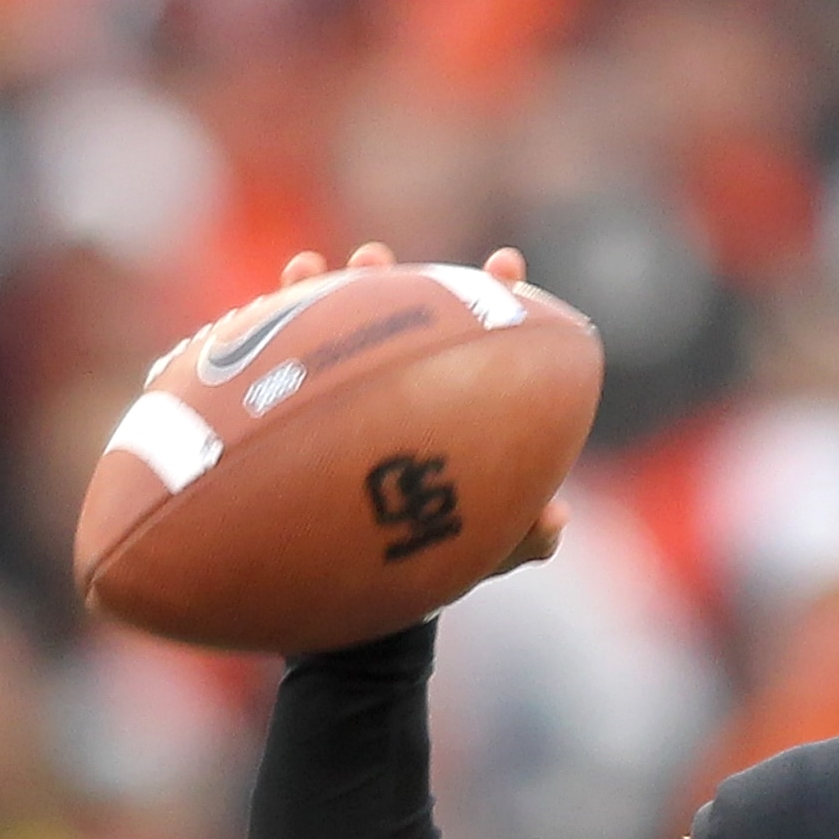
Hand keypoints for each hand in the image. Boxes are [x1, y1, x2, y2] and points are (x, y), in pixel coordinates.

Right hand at [272, 241, 569, 577]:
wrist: (361, 578)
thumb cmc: (432, 557)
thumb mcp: (486, 546)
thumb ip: (525, 534)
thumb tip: (552, 518)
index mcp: (459, 407)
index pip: (484, 345)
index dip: (497, 300)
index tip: (505, 266)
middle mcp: (407, 387)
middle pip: (414, 323)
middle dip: (407, 285)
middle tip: (387, 259)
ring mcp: (355, 389)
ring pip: (353, 327)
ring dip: (350, 288)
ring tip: (354, 266)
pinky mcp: (300, 401)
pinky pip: (287, 353)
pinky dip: (287, 312)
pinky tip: (294, 282)